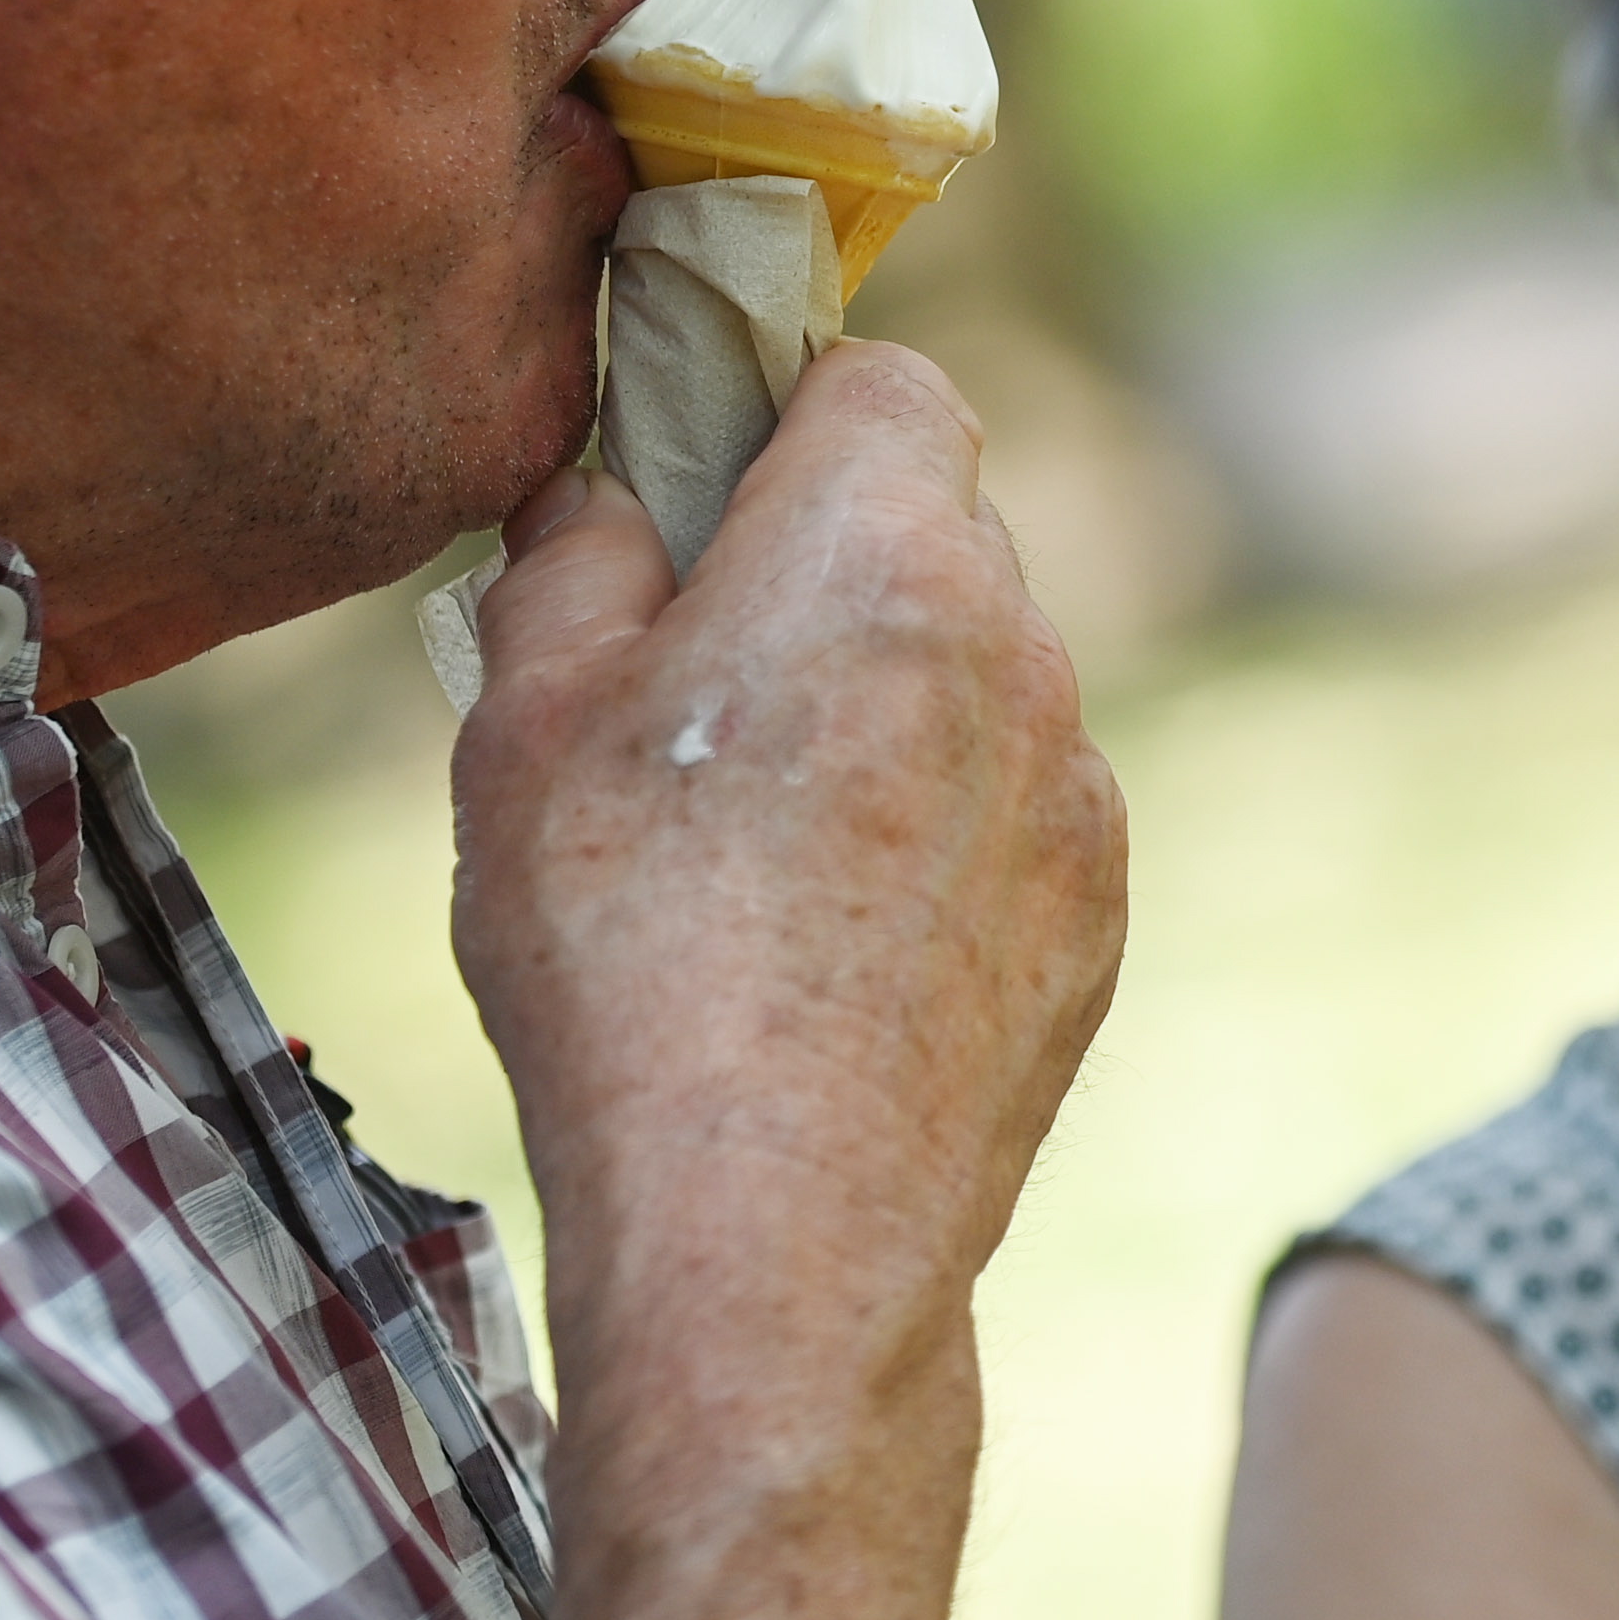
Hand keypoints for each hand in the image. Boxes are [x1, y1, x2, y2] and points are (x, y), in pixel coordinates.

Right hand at [449, 340, 1125, 1619]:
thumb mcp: (521, 724)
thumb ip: (572, 558)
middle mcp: (1019, 646)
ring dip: (887, 711)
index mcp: (882, 554)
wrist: (772, 1239)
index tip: (703, 492)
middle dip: (829, 569)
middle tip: (694, 684)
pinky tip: (826, 948)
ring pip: (978, 680)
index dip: (789, 415)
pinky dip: (936, 839)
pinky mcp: (1097, 918)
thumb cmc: (625, 958)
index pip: (885, 380)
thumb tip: (611, 494)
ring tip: (750, 851)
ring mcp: (1077, 791)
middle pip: (936, 530)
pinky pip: (1015, 815)